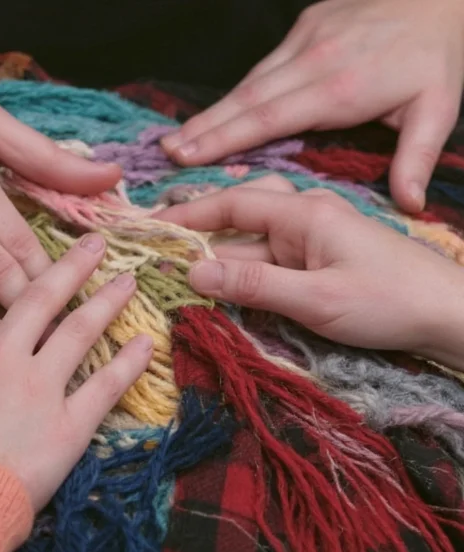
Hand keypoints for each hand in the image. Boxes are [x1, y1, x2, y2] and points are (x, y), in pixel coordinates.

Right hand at [0, 233, 152, 509]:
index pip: (9, 306)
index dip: (38, 277)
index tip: (60, 261)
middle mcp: (10, 359)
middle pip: (47, 302)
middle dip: (76, 268)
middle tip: (99, 245)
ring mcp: (42, 391)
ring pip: (80, 334)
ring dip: (107, 304)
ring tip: (129, 282)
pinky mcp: (68, 428)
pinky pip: (104, 388)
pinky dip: (128, 363)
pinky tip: (145, 343)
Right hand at [156, 187, 463, 369]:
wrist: (450, 313)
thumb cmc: (390, 302)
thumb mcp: (316, 299)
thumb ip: (253, 283)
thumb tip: (193, 271)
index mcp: (303, 212)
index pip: (231, 204)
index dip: (187, 214)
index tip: (151, 226)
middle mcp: (305, 215)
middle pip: (238, 214)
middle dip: (197, 228)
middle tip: (159, 244)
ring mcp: (315, 234)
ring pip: (253, 236)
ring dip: (220, 249)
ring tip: (183, 262)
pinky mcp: (322, 255)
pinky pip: (271, 253)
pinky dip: (244, 263)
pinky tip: (230, 277)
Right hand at [161, 0, 463, 212]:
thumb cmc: (436, 54)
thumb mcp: (437, 107)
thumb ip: (415, 157)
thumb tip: (407, 205)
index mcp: (338, 89)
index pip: (268, 119)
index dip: (224, 138)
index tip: (188, 156)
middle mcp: (312, 63)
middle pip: (246, 102)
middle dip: (203, 128)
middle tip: (167, 152)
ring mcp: (305, 42)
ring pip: (248, 83)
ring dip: (211, 112)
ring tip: (179, 137)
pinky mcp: (304, 29)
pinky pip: (263, 67)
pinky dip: (237, 92)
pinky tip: (217, 111)